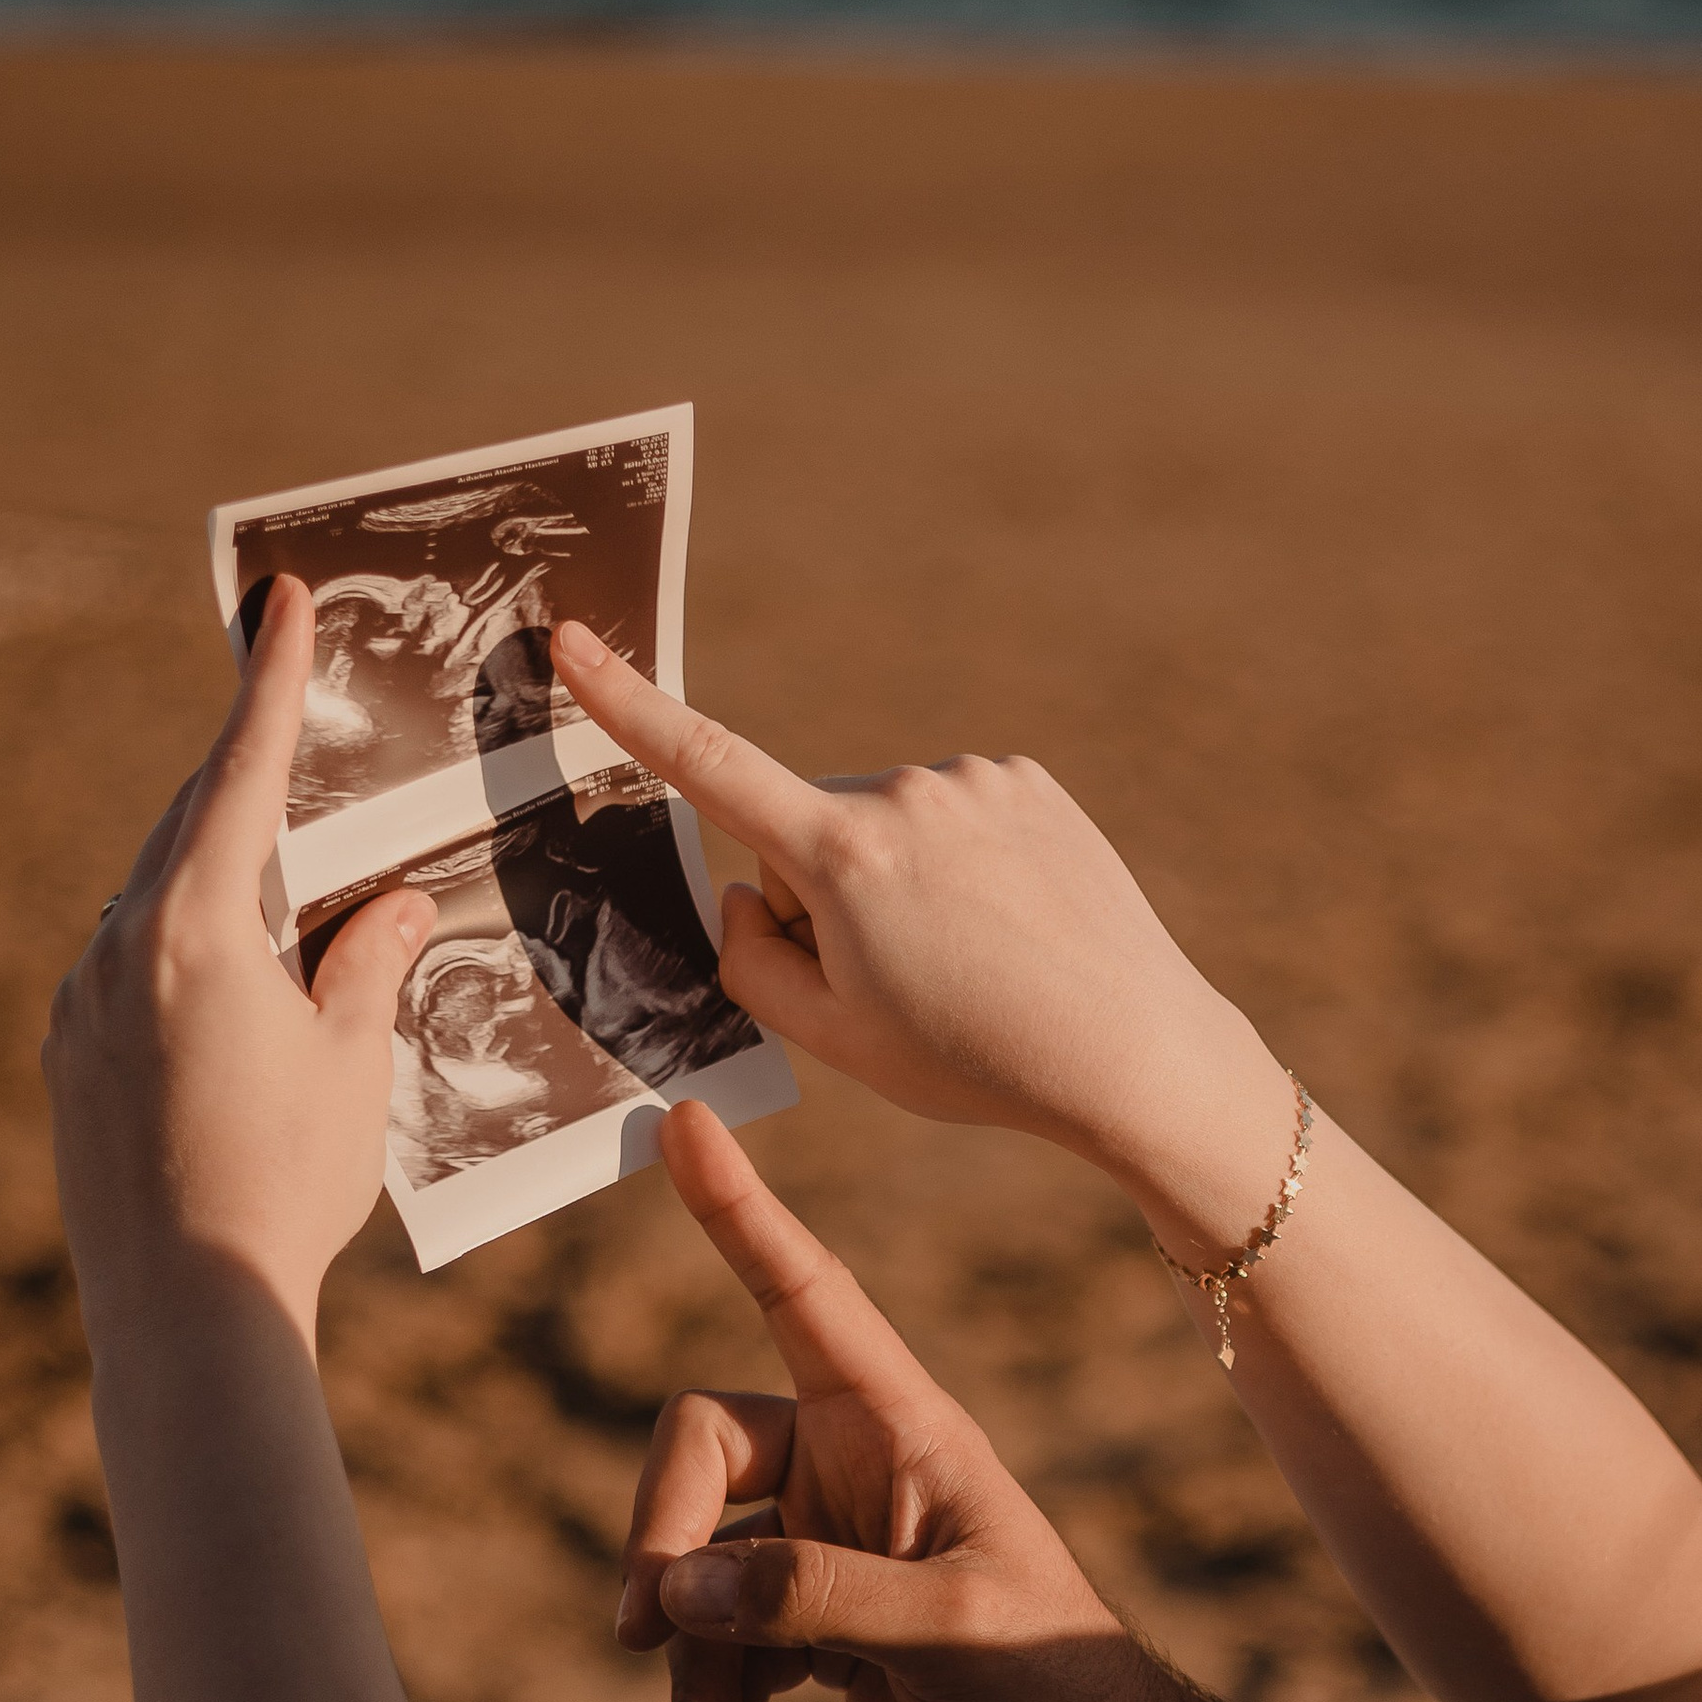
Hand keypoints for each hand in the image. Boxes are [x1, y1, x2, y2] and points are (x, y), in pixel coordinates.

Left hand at [44, 574, 429, 1347]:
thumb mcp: (352, 1064)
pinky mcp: (68, 1060)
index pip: (242, 775)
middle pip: (187, 832)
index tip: (278, 598)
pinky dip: (184, 961)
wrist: (184, 1305)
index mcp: (195, 926)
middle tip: (297, 744)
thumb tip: (394, 906)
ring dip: (217, 890)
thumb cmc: (285, 1182)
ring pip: (152, 905)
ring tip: (288, 914)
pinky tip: (233, 1008)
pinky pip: (128, 974)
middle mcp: (118, 945)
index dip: (270, 684)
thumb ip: (369, 967)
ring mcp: (80, 1003)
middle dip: (246, 791)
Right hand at [547, 618, 1291, 1236]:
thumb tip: (740, 885)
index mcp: (841, 857)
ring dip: (898, 880)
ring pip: (884, 825)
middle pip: (808, 831)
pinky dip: (962, 864)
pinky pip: (953, 816)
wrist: (1132, 1050)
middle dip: (822, 893)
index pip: (708, 767)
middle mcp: (902, 794)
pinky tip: (1009, 924)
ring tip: (969, 960)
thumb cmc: (973, 1060)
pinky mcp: (1028, 781)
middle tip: (899, 981)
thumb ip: (748, 957)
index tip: (569, 641)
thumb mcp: (832, 1038)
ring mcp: (973, 780)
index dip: (628, 706)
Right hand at [620, 1104, 1283, 1701]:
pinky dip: (705, 1693)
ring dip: (685, 1652)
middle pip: (697, 1448)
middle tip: (655, 1630)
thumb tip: (683, 1591)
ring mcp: (827, 1551)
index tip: (682, 1120)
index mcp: (903, 1428)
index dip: (743, 1216)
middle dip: (662, 1537)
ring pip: (694, 1562)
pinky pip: (713, 1637)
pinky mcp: (813, 1631)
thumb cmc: (1065, 1693)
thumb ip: (813, 1599)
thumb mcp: (953, 1633)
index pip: (804, 1297)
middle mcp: (854, 1471)